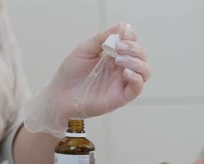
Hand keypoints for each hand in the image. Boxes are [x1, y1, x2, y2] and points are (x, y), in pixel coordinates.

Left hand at [24, 23, 149, 136]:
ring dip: (136, 62)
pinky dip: (136, 78)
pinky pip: (137, 89)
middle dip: (134, 48)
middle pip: (141, 56)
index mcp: (114, 56)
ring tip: (119, 59)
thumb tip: (121, 26)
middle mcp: (121, 69)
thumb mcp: (84, 50)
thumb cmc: (70, 73)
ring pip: (144, 71)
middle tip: (119, 47)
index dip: (131, 36)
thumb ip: (101, 39)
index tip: (124, 32)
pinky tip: (125, 72)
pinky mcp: (120, 97)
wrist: (59, 94)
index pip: (132, 43)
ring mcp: (121, 83)